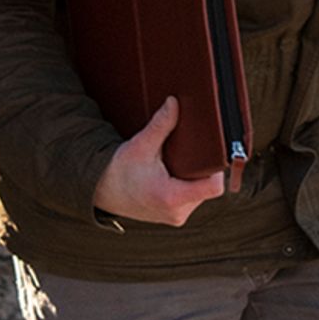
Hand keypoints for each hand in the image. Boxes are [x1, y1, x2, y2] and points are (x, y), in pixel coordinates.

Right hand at [94, 98, 229, 227]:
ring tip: (179, 166)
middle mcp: (177, 212)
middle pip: (208, 187)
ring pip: (201, 194)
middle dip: (201, 170)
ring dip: (194, 179)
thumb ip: (160, 125)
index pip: (214, 188)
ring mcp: (176, 216)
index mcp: (172, 197)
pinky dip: (186, 187)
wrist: (102, 191)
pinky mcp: (174, 216)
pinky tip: (176, 176)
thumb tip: (174, 103)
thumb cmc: (120, 170)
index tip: (209, 155)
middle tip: (188, 156)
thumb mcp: (140, 145)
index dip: (216, 169)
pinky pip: (191, 200)